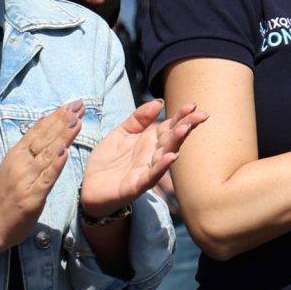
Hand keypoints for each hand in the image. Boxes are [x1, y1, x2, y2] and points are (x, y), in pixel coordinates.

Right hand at [0, 103, 82, 257]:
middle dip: (62, 120)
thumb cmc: (5, 195)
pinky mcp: (32, 197)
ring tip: (76, 121)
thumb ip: (29, 149)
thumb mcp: (14, 166)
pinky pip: (46, 179)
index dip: (55, 117)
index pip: (38, 131)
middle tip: (79, 105)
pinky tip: (65, 152)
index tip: (71, 104)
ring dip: (62, 137)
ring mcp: (26, 180)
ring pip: (46, 155)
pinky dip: (55, 165)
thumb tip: (45, 126)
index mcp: (16, 155)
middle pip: (44, 138)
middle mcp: (20, 164)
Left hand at [80, 99, 205, 219]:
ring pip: (165, 155)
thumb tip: (159, 101)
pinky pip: (151, 176)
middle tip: (201, 115)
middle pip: (171, 138)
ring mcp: (146, 170)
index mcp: (149, 141)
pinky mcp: (136, 185)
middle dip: (186, 126)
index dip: (181, 115)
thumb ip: (139, 118)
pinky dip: (161, 166)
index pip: (169, 126)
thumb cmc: (107, 161)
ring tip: (185, 129)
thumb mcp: (121, 133)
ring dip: (176, 142)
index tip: (193, 105)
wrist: (89, 188)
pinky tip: (171, 157)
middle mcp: (152, 155)